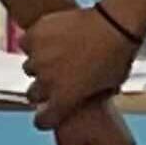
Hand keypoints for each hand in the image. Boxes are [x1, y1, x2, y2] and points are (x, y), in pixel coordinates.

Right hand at [25, 5, 139, 129]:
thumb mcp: (110, 85)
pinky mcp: (35, 35)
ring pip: (29, 67)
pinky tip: (48, 38)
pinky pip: (26, 43)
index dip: (46, 118)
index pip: (43, 120)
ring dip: (40, 64)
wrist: (116, 24)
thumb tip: (87, 98)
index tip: (49, 112)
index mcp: (64, 99)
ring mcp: (39, 57)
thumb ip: (92, 96)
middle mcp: (46, 81)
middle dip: (42, 89)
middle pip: (32, 94)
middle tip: (54, 78)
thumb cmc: (119, 56)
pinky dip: (35, 41)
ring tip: (55, 54)